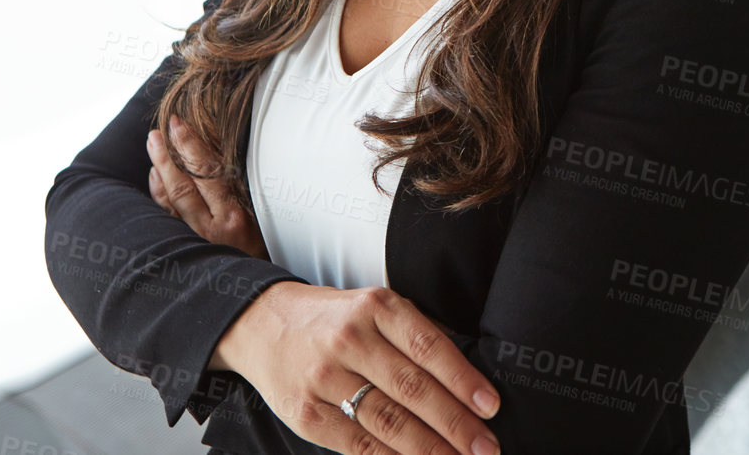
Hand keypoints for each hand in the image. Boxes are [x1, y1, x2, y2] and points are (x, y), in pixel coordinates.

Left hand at [147, 114, 270, 260]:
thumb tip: (226, 151)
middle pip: (182, 186)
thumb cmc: (273, 249)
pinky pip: (168, 219)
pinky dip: (160, 196)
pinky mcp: (190, 250)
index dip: (190, 145)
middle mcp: (212, 231)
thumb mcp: (269, 217)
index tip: (178, 123)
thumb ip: (248, 189)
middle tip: (156, 133)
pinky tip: (156, 179)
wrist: (264, 295)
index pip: (207, 172)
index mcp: (235, 218)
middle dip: (166, 156)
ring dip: (159, 172)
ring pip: (170, 203)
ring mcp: (197, 243)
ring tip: (153, 146)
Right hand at [212, 280, 501, 454]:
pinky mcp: (306, 413)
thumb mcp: (371, 307)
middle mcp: (348, 339)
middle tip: (486, 448)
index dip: (462, 379)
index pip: (427, 346)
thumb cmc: (331, 319)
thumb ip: (415, 335)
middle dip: (455, 424)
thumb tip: (467, 380)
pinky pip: (358, 445)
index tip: (490, 406)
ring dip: (430, 450)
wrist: (259, 322)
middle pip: (411, 389)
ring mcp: (324, 378)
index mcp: (374, 307)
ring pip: (388, 421)